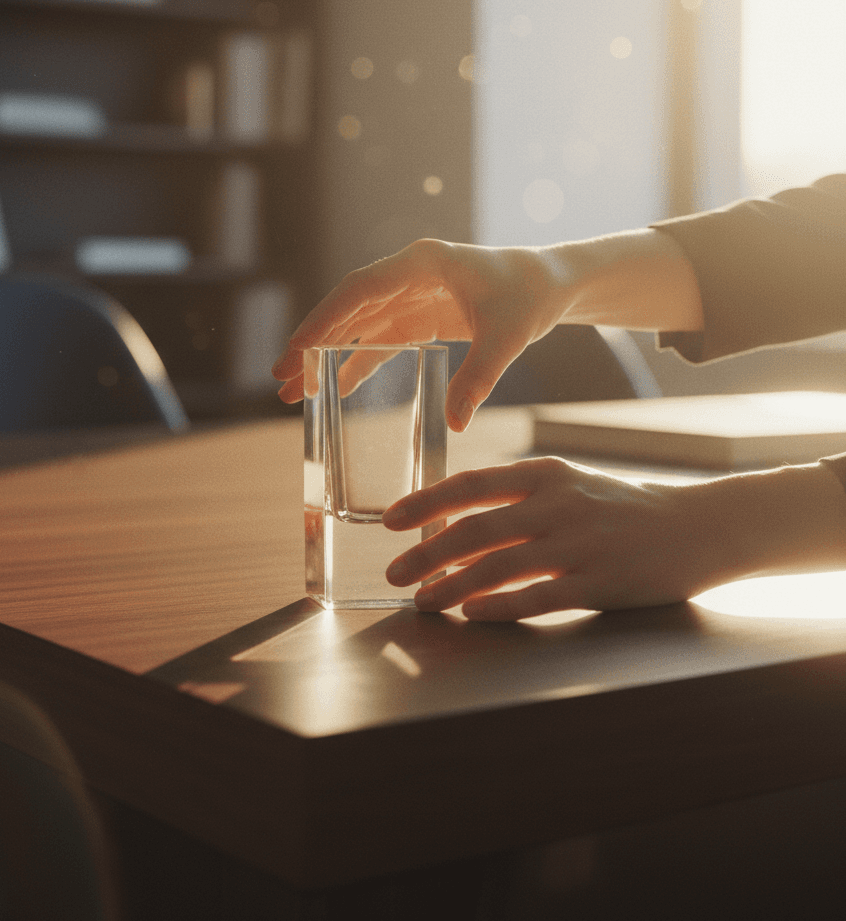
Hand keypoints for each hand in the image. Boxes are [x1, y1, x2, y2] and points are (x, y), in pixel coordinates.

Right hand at [271, 239, 561, 430]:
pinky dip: (357, 362)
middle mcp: (407, 274)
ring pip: (356, 326)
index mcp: (421, 263)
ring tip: (295, 391)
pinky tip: (336, 389)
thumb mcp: (508, 337)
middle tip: (280, 378)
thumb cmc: (530, 296)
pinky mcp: (418, 315)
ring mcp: (409, 294)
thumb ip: (480, 377)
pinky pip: (378, 339)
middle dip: (311, 343)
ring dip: (326, 356)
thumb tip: (456, 424)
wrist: (550, 284)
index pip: (359, 290)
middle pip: (346, 308)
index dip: (323, 319)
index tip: (295, 349)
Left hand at [381, 458, 845, 620]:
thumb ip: (517, 498)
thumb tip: (453, 524)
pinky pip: (539, 597)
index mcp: (546, 474)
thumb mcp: (569, 485)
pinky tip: (471, 615)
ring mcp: (579, 543)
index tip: (392, 520)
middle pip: (476, 529)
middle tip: (394, 573)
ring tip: (422, 602)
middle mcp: (557, 504)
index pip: (472, 485)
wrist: (696, 527)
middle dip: (427, 553)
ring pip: (499, 566)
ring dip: (452, 586)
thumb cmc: (621, 508)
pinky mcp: (600, 582)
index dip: (426, 503)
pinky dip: (499, 607)